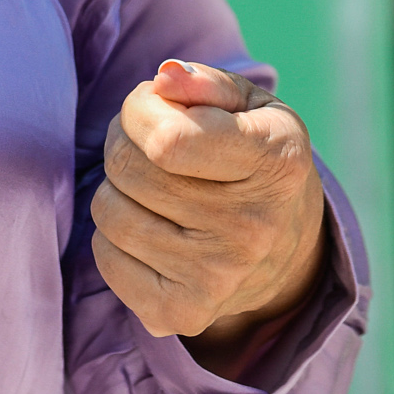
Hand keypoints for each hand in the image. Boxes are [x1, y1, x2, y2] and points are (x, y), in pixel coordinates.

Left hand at [89, 59, 328, 377]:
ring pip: (109, 212)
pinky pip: (106, 258)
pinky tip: (154, 230)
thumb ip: (203, 83)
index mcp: (274, 162)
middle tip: (153, 149)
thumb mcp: (249, 105)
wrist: (287, 251)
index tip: (155, 108)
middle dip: (125, 144)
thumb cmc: (253, 155)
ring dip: (118, 191)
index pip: (166, 139)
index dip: (140, 112)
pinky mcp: (182, 313)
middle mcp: (252, 228)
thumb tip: (163, 79)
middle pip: (128, 170)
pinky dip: (115, 238)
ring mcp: (218, 279)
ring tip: (156, 190)